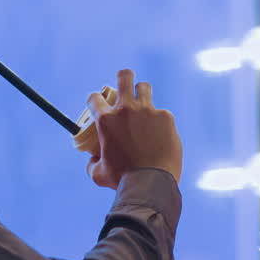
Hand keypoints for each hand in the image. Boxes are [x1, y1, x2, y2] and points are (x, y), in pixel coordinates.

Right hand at [86, 69, 182, 188]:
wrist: (151, 183)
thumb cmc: (122, 179)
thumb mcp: (98, 173)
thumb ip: (92, 162)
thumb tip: (93, 158)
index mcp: (106, 120)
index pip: (95, 98)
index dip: (95, 100)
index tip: (99, 105)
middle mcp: (126, 110)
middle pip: (124, 77)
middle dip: (123, 77)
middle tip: (124, 84)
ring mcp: (148, 111)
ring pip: (144, 88)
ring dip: (142, 93)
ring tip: (143, 105)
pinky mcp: (166, 117)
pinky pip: (161, 113)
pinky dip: (159, 121)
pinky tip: (160, 135)